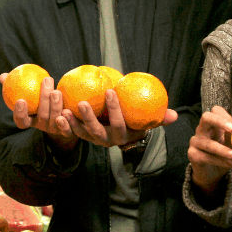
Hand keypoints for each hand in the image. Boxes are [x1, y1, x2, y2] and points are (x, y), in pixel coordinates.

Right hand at [0, 73, 75, 150]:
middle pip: (42, 117)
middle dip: (44, 100)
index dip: (20, 114)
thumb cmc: (40, 96)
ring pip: (55, 120)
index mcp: (31, 120)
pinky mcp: (68, 132)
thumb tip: (2, 76)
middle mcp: (42, 126)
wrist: (64, 110)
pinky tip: (68, 108)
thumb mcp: (29, 91)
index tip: (20, 100)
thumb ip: (14, 84)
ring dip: (56, 106)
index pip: (21, 121)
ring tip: (56, 91)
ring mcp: (55, 130)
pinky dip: (68, 120)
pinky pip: (68, 129)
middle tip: (46, 81)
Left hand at [57, 89, 176, 148]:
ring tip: (64, 110)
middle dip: (89, 119)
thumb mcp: (147, 119)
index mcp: (122, 135)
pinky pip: (70, 132)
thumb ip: (159, 117)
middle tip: (82, 102)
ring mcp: (92, 138)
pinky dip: (63, 125)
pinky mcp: (81, 134)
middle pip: (96, 132)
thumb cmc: (136, 119)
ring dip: (71, 123)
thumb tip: (175, 115)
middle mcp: (106, 140)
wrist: (120, 128)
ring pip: (81, 134)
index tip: (111, 90)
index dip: (115, 110)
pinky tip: (57, 112)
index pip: (119, 123)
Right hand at [187, 106, 231, 193]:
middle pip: (206, 117)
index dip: (225, 115)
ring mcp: (195, 141)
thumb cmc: (225, 154)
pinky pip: (206, 157)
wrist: (213, 172)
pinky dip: (219, 161)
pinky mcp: (192, 154)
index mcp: (212, 124)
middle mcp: (201, 130)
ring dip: (222, 149)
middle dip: (220, 121)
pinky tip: (230, 164)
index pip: (215, 111)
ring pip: (207, 143)